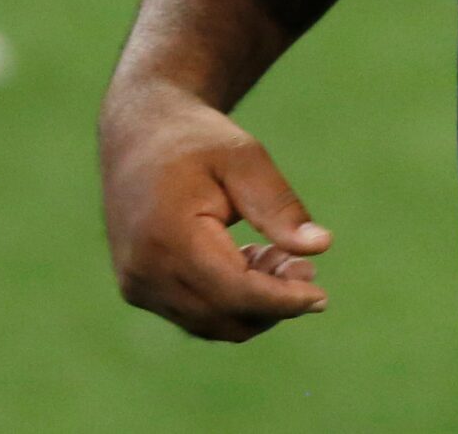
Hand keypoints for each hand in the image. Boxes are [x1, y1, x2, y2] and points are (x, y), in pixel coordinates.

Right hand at [99, 74, 332, 341]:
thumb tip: (321, 247)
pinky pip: (195, 315)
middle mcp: (144, 269)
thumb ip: (279, 206)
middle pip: (225, 315)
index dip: (282, 300)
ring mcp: (137, 283)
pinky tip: (248, 263)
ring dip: (254, 304)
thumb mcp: (244, 158)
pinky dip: (229, 302)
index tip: (321, 296)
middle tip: (304, 267)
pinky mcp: (138, 289)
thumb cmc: (195, 139)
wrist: (137, 132)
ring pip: (211, 323)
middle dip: (274, 302)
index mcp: (167, 234)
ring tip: (276, 257)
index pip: (234, 291)